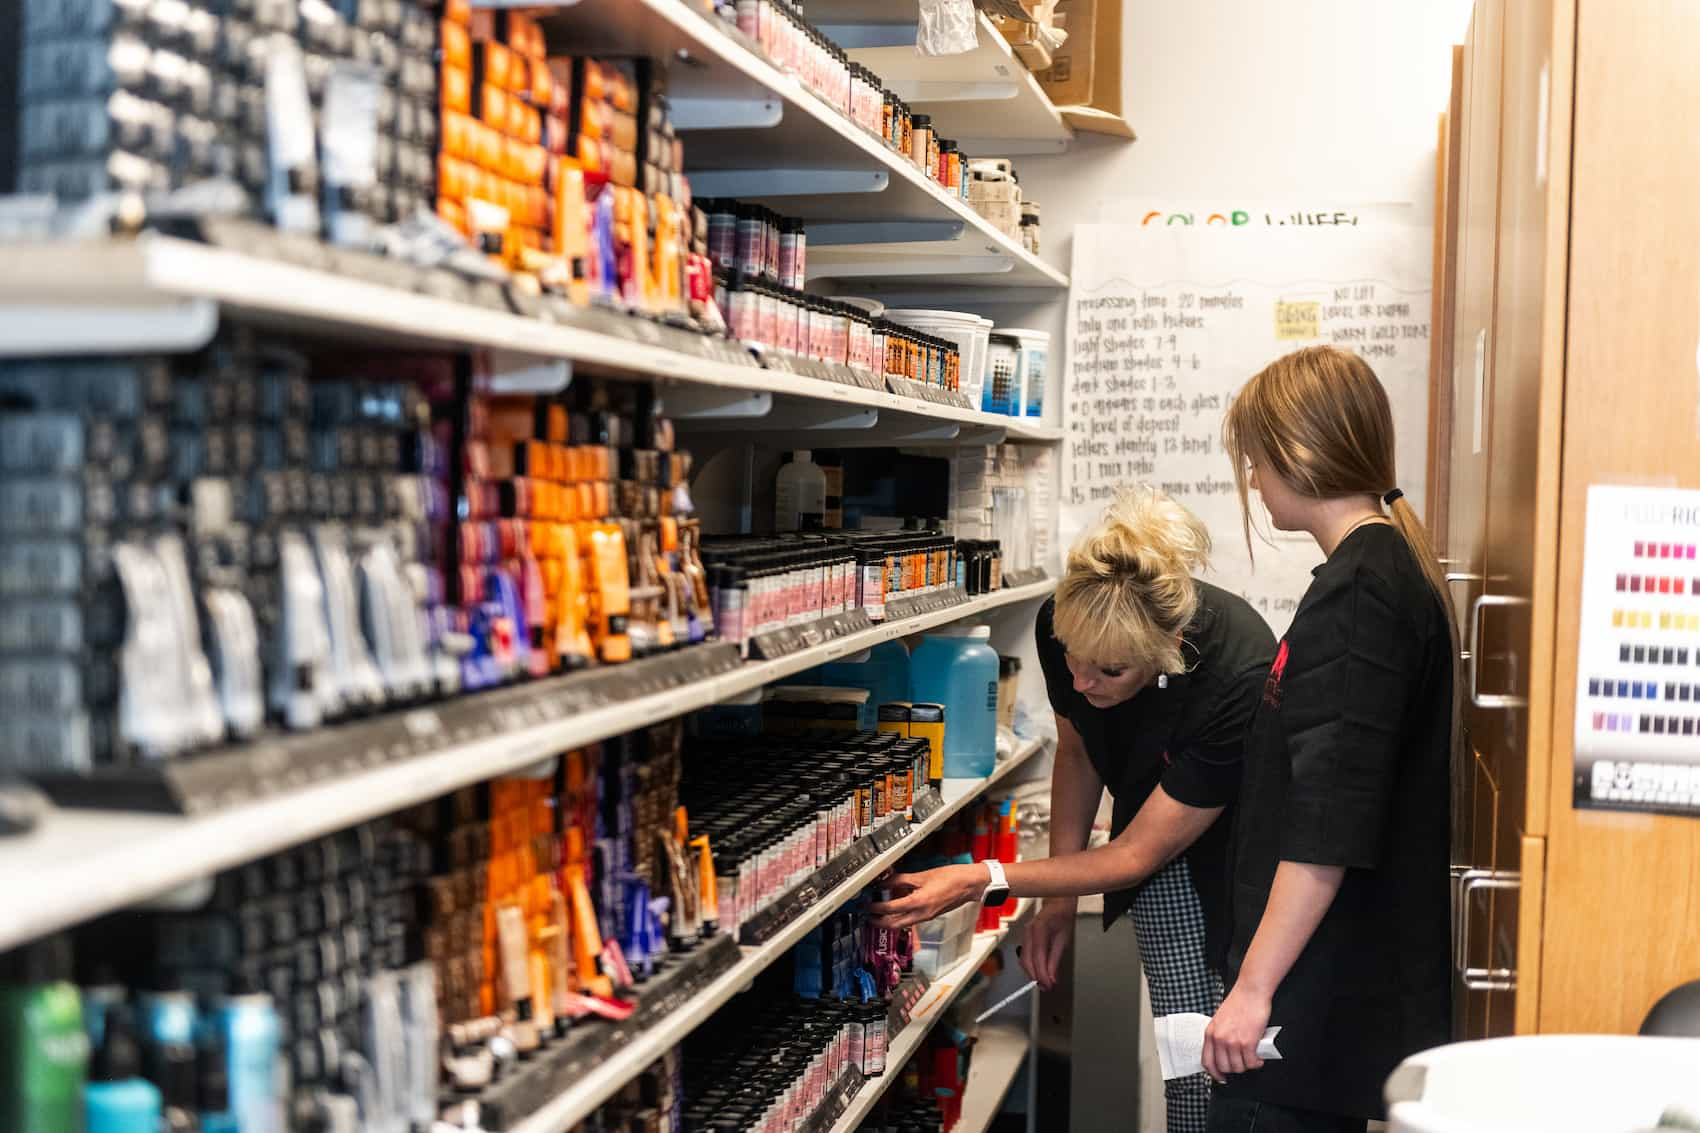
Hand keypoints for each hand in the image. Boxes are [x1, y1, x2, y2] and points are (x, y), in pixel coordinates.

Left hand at [867, 864, 986, 927]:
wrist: (970, 885)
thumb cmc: (951, 878)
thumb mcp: (922, 875)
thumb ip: (901, 880)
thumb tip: (885, 882)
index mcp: (919, 903)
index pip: (891, 909)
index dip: (876, 907)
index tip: (867, 904)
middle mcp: (922, 914)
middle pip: (894, 925)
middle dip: (878, 922)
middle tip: (867, 915)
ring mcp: (926, 917)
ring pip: (902, 924)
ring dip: (888, 921)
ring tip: (877, 914)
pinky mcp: (930, 915)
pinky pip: (910, 920)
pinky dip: (899, 917)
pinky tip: (895, 909)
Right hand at [1020, 898, 1075, 989]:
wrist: (1056, 904)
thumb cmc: (1062, 917)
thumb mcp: (1063, 939)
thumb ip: (1055, 959)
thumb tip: (1052, 977)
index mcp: (1039, 929)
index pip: (1038, 957)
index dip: (1042, 974)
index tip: (1048, 985)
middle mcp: (1028, 932)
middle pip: (1026, 960)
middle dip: (1035, 977)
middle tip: (1046, 987)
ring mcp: (1024, 935)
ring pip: (1023, 960)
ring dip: (1032, 974)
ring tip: (1044, 983)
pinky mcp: (1025, 939)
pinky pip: (1024, 956)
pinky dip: (1030, 967)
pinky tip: (1038, 973)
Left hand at [1201, 984, 1271, 1082]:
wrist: (1251, 992)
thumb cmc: (1238, 1003)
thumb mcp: (1220, 1020)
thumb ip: (1219, 1035)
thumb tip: (1223, 1053)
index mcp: (1210, 1033)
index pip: (1207, 1061)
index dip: (1214, 1073)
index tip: (1221, 1077)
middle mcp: (1219, 1039)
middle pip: (1224, 1067)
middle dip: (1235, 1069)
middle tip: (1242, 1063)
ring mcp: (1233, 1042)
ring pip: (1238, 1067)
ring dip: (1247, 1066)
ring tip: (1252, 1058)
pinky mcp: (1248, 1042)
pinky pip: (1251, 1062)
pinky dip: (1257, 1063)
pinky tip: (1258, 1058)